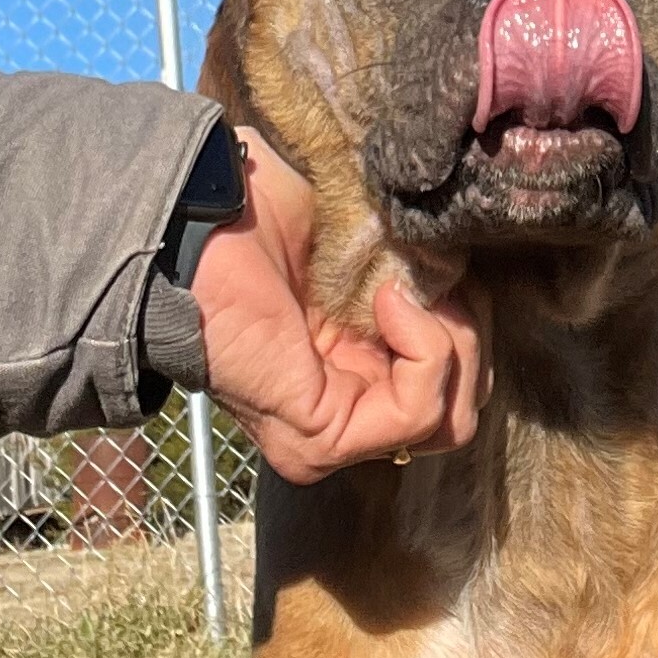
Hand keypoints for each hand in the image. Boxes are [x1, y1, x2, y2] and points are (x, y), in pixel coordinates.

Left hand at [190, 127, 488, 484]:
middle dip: (467, 337)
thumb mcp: (363, 233)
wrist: (191, 223)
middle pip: (462, 407)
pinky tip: (387, 303)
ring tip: (402, 293)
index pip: (453, 378)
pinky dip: (424, 349)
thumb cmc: (254, 217)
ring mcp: (338, 436)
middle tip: (431, 282)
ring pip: (451, 421)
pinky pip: (419, 412)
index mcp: (358, 366)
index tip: (443, 267)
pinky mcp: (326, 440)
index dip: (464, 323)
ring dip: (450, 345)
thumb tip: (463, 261)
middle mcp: (351, 410)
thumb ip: (413, 258)